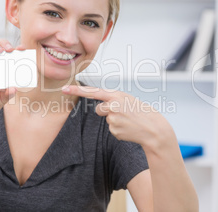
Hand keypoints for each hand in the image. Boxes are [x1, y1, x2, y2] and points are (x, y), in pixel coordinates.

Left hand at [62, 85, 176, 150]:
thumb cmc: (141, 112)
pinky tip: (128, 128)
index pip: (93, 92)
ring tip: (128, 121)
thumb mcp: (128, 100)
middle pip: (98, 109)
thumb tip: (101, 108)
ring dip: (114, 121)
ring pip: (106, 120)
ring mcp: (113, 118)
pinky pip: (111, 129)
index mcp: (116, 95)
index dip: (77, 90)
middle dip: (107, 112)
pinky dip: (118, 129)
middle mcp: (113, 105)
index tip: (64, 89)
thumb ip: (113, 100)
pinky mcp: (114, 130)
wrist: (153, 129)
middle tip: (123, 114)